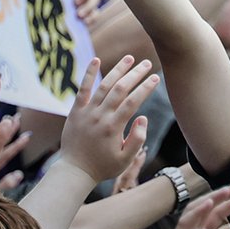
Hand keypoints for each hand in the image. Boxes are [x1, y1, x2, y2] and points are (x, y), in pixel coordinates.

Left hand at [59, 57, 157, 185]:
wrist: (74, 170)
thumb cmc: (103, 166)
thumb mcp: (126, 159)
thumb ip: (137, 139)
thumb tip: (143, 117)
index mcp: (114, 127)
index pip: (133, 101)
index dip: (146, 88)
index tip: (155, 78)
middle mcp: (100, 116)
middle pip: (120, 89)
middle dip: (135, 74)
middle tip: (147, 63)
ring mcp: (86, 112)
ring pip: (104, 85)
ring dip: (118, 70)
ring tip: (130, 58)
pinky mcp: (75, 111)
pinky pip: (82, 89)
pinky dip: (89, 74)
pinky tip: (96, 59)